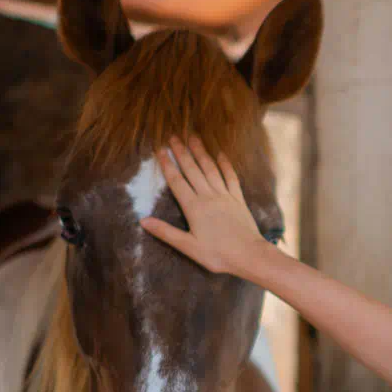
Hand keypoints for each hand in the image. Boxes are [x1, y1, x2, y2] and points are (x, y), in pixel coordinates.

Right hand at [140, 137, 268, 277]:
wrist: (249, 255)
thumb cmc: (217, 254)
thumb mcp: (188, 246)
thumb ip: (165, 232)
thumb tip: (143, 221)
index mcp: (194, 207)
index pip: (177, 181)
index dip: (167, 165)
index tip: (159, 149)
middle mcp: (208, 196)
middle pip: (192, 170)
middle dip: (182, 152)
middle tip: (174, 136)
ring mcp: (225, 196)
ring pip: (210, 169)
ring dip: (201, 152)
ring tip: (193, 137)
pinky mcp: (238, 199)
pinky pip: (231, 177)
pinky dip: (225, 164)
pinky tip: (221, 154)